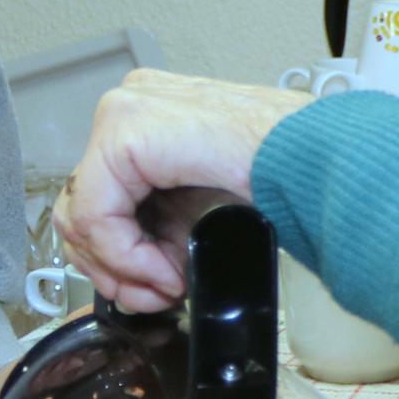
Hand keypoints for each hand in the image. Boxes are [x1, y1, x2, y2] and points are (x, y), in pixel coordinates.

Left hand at [55, 69, 313, 310]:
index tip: (163, 286)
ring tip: (171, 282)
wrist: (319, 162)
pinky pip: (96, 215)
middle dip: (116, 270)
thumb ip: (157, 229)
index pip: (95, 199)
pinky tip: (170, 269)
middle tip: (160, 294)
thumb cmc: (284, 177)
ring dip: (124, 269)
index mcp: (148, 118)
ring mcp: (124, 111)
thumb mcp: (201, 209)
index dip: (118, 259)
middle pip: (80, 209)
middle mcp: (130, 104)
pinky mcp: (125, 131)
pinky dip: (127, 257)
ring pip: (79, 217)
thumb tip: (124, 274)